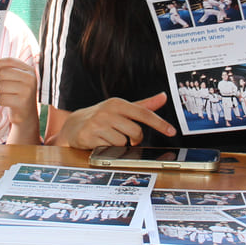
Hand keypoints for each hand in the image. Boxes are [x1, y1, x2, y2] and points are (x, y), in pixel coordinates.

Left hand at [0, 57, 39, 142]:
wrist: (27, 114)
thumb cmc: (19, 94)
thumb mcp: (17, 79)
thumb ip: (8, 70)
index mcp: (29, 71)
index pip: (10, 61)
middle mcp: (31, 79)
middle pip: (3, 73)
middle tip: (5, 88)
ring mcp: (28, 90)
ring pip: (1, 86)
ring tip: (7, 96)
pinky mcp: (22, 102)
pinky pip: (2, 98)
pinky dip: (1, 101)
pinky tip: (8, 102)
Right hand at [50, 92, 174, 148]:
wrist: (73, 125)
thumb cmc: (102, 117)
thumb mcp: (122, 109)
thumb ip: (144, 105)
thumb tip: (164, 96)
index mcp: (118, 103)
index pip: (144, 114)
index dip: (160, 123)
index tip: (171, 131)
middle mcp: (108, 111)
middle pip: (135, 132)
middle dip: (135, 139)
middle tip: (127, 137)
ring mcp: (98, 124)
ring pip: (123, 142)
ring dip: (120, 144)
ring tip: (110, 137)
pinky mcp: (89, 136)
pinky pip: (110, 148)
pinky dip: (109, 148)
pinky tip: (101, 142)